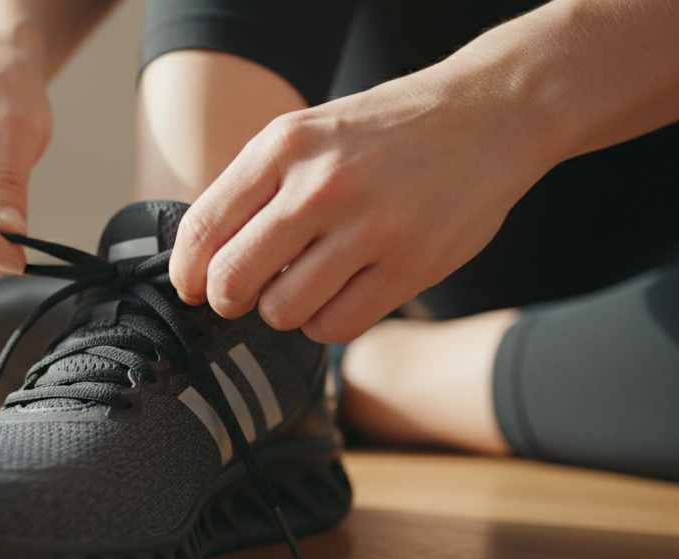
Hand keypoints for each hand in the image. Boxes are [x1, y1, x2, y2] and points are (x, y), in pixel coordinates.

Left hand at [169, 72, 549, 341]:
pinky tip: (338, 297)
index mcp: (284, 146)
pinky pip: (335, 326)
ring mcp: (368, 227)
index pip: (204, 228)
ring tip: (304, 286)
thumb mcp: (310, 134)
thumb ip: (257, 188)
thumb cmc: (387, 132)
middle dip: (228, 300)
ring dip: (283, 311)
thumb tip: (204, 259)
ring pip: (282, 311)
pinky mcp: (410, 265)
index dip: (188, 273)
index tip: (192, 287)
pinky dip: (325, 323)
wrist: (490, 113)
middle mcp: (320, 185)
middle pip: (234, 279)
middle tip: (244, 296)